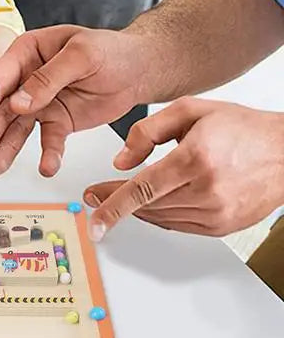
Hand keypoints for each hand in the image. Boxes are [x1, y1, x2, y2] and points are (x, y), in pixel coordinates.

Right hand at [0, 26, 148, 176]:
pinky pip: (48, 141)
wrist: (139, 68)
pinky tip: (46, 168)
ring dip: (3, 149)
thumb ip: (49, 77)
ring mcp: (38, 103)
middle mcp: (25, 80)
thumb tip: (19, 103)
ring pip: (15, 129)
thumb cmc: (110, 50)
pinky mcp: (56, 121)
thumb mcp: (81, 55)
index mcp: (26, 53)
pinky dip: (47, 155)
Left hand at [84, 98, 283, 238]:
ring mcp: (217, 213)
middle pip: (147, 206)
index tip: (94, 219)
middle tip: (97, 195)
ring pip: (160, 218)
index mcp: (196, 159)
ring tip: (125, 193)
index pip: (142, 189)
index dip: (112, 206)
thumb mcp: (190, 110)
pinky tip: (153, 202)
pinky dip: (160, 215)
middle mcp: (207, 191)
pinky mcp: (222, 227)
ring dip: (138, 208)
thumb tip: (121, 161)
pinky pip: (177, 225)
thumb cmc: (243, 128)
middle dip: (116, 202)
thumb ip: (147, 130)